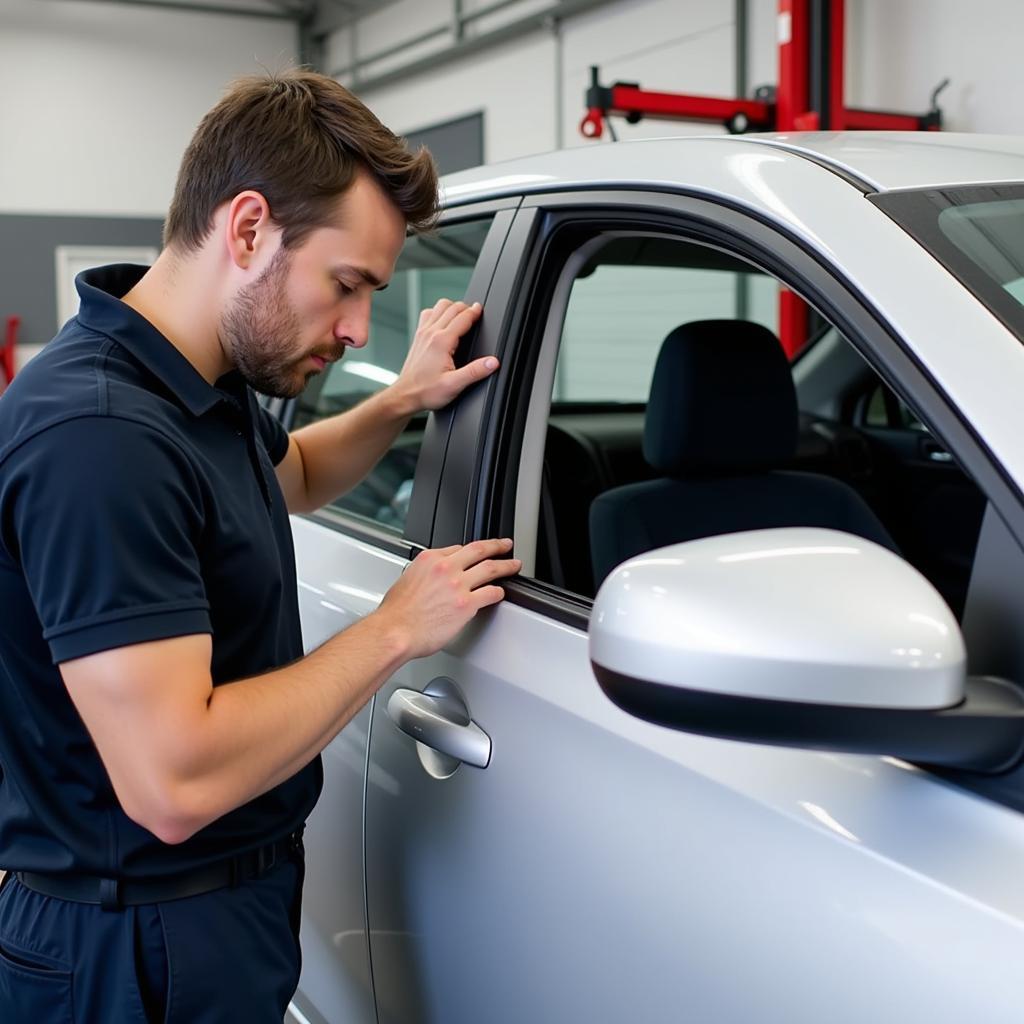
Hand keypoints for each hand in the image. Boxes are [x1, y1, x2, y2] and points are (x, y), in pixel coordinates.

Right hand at [373, 539, 520, 659]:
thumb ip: (424, 576)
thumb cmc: (396, 613)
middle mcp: (446, 568)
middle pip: (479, 550)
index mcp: (429, 559)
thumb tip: (431, 581)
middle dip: (496, 545)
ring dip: (506, 566)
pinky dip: (499, 592)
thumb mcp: (406, 580)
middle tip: (505, 545)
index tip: (475, 554)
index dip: (469, 552)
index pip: (456, 548)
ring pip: (491, 568)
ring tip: (514, 565)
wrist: (395, 631)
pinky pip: (491, 593)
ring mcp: (458, 585)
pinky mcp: (467, 604)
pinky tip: (500, 593)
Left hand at [392, 299, 496, 412]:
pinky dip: (438, 312)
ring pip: (439, 307)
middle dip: (465, 307)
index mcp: (442, 342)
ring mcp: (422, 333)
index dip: (474, 312)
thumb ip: (475, 372)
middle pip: (451, 308)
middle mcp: (431, 333)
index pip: (462, 317)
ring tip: (461, 314)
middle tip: (475, 312)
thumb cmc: (426, 391)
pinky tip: (443, 321)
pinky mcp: (418, 337)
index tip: (481, 309)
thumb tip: (492, 362)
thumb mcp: (455, 385)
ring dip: (452, 307)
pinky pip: (428, 314)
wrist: (405, 395)